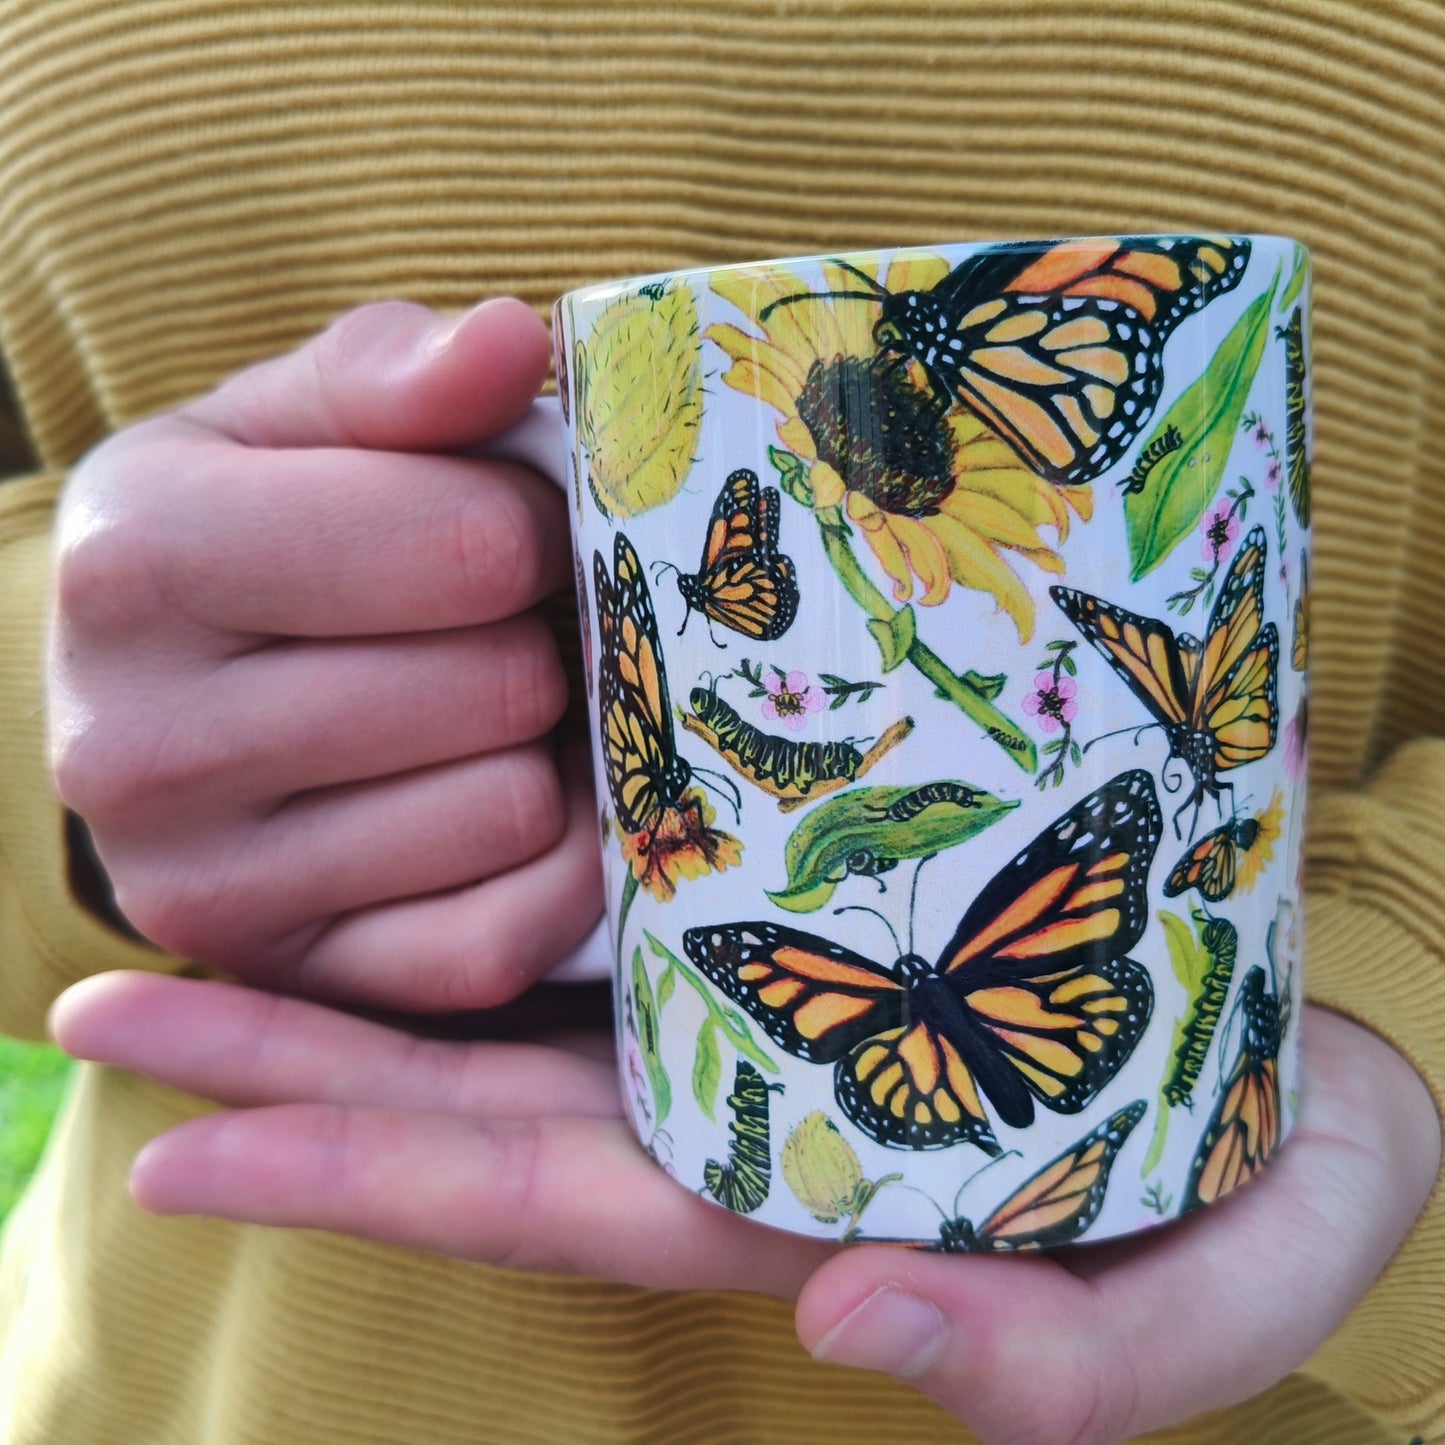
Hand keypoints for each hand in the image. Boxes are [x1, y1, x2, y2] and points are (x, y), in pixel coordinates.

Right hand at [48, 299, 601, 1008]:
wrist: (166, 701)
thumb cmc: (254, 533)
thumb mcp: (295, 426)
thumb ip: (398, 378)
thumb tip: (512, 340)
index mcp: (137, 562)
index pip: (464, 547)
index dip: (530, 530)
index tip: (507, 530)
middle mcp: (135, 744)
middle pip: (497, 685)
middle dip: (536, 642)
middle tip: (502, 630)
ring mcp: (203, 888)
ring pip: (508, 812)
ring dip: (542, 756)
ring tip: (488, 716)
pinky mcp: (286, 976)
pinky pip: (496, 941)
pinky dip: (547, 872)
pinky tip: (507, 805)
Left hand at [51, 973, 1440, 1442]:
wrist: (1316, 1031)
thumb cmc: (1282, 1161)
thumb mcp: (1230, 1289)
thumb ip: (1076, 1365)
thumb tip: (853, 1315)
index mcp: (801, 1196)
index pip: (546, 1199)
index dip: (369, 1166)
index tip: (186, 1124)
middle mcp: (742, 1112)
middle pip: (475, 1107)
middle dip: (293, 1066)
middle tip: (101, 1012)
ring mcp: (754, 1015)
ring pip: (515, 1008)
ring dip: (351, 974)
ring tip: (181, 924)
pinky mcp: (792, 926)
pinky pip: (609, 915)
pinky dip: (493, 889)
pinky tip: (404, 826)